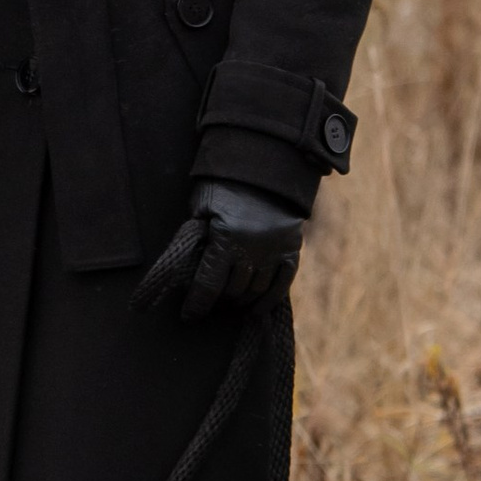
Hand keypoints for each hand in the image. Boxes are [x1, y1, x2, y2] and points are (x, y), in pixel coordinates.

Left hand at [132, 179, 304, 323]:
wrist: (262, 164)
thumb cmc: (222, 185)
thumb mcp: (202, 208)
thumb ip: (198, 239)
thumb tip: (188, 272)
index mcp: (225, 237)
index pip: (208, 284)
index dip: (197, 304)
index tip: (189, 316)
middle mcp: (252, 247)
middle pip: (233, 290)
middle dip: (219, 300)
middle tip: (211, 302)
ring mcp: (274, 250)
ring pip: (256, 290)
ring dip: (241, 301)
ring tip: (230, 303)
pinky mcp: (292, 248)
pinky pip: (282, 284)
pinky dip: (268, 301)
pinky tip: (255, 310)